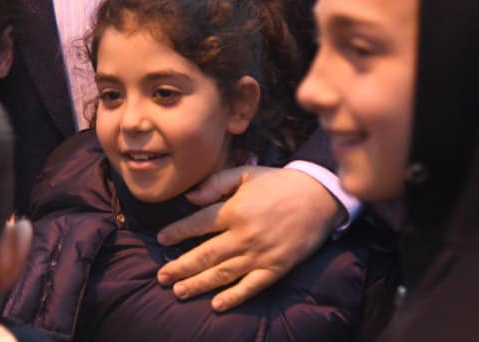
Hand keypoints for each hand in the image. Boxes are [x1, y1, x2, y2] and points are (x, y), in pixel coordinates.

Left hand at [156, 166, 343, 310]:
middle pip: (204, 255)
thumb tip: (189, 198)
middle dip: (180, 267)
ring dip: (198, 284)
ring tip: (178, 291)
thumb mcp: (244, 173)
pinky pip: (251, 287)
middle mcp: (243, 235)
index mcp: (234, 210)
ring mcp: (259, 254)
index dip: (176, 232)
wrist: (318, 197)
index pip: (197, 225)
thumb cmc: (278, 183)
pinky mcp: (276, 268)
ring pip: (222, 274)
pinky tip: (216, 305)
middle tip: (162, 276)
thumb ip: (215, 183)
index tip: (161, 240)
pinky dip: (233, 297)